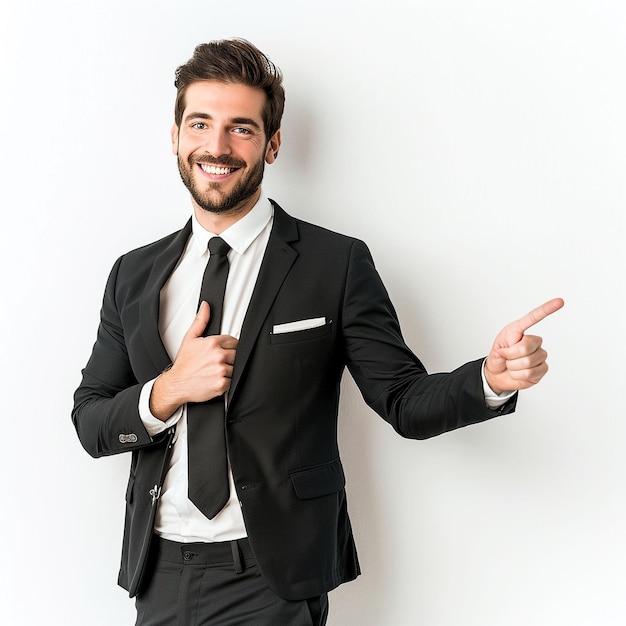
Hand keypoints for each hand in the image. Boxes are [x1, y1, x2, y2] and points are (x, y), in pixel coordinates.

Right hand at [150, 302, 237, 419]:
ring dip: (230, 369)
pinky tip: (217, 378)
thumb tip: (206, 307)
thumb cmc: (184, 363)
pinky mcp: (222, 384)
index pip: (234, 341)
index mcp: (213, 343)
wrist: (177, 384)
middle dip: (230, 357)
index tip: (223, 351)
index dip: (229, 346)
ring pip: (236, 367)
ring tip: (217, 370)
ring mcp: (221, 370)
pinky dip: (227, 380)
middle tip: (219, 362)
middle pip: (237, 353)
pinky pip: (233, 380)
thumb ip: (201, 321)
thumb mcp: (190, 338)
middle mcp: (218, 356)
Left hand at [484, 298, 563, 394]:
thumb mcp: (498, 347)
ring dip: (513, 366)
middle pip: (526, 346)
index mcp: (521, 332)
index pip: (535, 318)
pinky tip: (517, 373)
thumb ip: (509, 345)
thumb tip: (519, 345)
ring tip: (511, 365)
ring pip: (528, 362)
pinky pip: (530, 373)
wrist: (498, 373)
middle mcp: (534, 342)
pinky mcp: (542, 369)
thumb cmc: (499, 356)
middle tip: (506, 356)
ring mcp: (540, 355)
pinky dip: (518, 375)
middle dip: (511, 354)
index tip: (559, 301)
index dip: (546, 309)